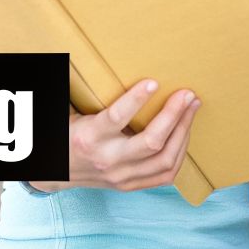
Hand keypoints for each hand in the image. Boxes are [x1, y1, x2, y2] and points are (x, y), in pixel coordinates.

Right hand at [26, 79, 198, 192]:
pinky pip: (166, 175)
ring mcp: (121, 177)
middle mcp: (107, 160)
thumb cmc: (68, 133)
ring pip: (164, 160)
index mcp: (89, 137)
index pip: (117, 118)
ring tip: (191, 109)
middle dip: (174, 116)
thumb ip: (90, 94)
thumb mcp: (74, 112)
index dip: (136, 100)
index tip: (153, 82)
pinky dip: (180, 153)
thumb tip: (106, 63)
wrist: (57, 171)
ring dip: (183, 132)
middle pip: (151, 143)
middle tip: (187, 94)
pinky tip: (185, 133)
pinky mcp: (131, 185)